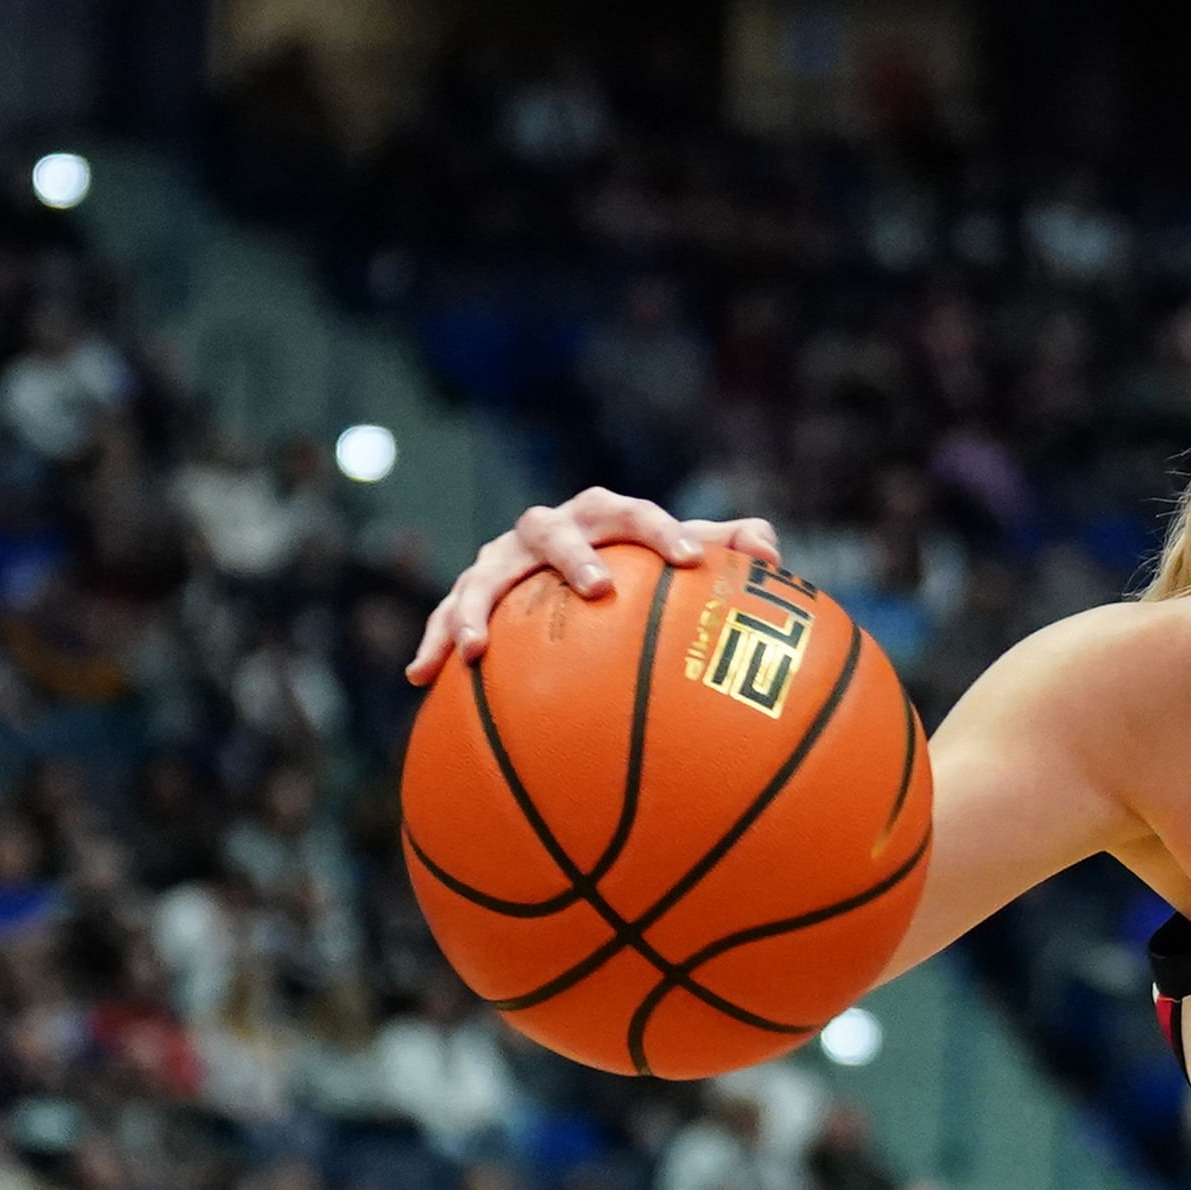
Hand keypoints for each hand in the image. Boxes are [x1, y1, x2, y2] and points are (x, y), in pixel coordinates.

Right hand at [406, 488, 782, 683]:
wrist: (577, 570)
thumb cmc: (641, 565)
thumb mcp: (684, 555)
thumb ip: (730, 545)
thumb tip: (771, 554)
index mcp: (602, 514)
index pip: (634, 513)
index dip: (663, 531)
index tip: (691, 561)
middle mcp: (549, 529)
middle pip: (554, 531)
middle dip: (574, 557)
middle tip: (598, 590)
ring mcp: (504, 559)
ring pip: (483, 574)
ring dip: (476, 607)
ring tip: (476, 649)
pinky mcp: (473, 590)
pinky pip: (448, 615)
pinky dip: (434, 641)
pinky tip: (419, 676)